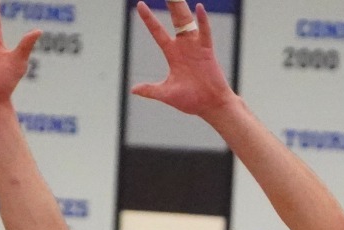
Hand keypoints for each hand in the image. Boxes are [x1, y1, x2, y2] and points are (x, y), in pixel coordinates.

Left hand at [131, 1, 232, 118]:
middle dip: (171, 4)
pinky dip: (203, 21)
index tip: (140, 4)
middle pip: (175, 20)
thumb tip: (133, 90)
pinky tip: (199, 8)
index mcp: (172, 54)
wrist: (210, 106)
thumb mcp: (166, 94)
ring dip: (182, 7)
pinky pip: (205, 33)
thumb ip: (150, 90)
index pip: (157, 31)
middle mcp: (184, 46)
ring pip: (188, 22)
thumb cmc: (191, 100)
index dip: (149, 18)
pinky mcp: (207, 51)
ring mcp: (196, 47)